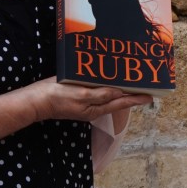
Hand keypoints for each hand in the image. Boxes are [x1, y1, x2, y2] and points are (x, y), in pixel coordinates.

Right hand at [28, 77, 152, 123]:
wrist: (36, 101)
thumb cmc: (57, 98)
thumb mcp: (81, 95)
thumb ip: (100, 94)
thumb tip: (119, 93)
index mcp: (96, 108)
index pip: (121, 102)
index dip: (136, 99)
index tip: (151, 96)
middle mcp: (93, 107)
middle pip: (117, 100)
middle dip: (131, 94)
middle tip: (145, 87)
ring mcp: (85, 102)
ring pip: (108, 95)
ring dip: (120, 89)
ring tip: (132, 82)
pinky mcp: (78, 95)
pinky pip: (97, 91)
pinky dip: (106, 85)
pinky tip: (108, 79)